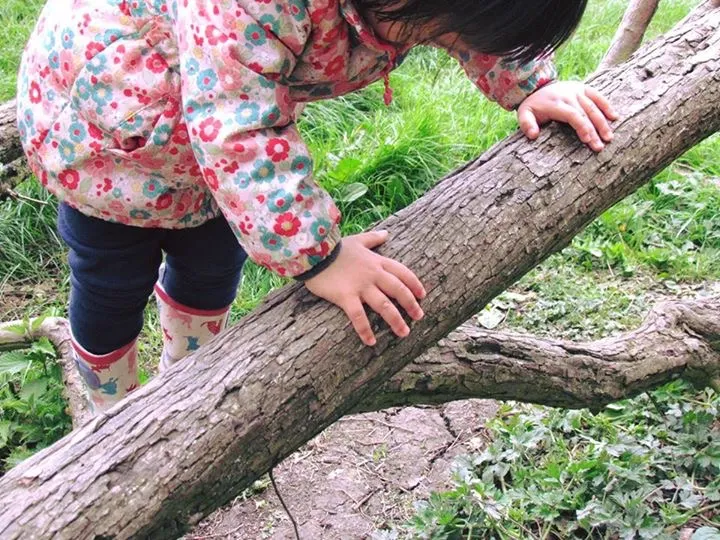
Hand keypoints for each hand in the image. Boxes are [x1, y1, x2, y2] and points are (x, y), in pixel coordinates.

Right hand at [304, 230, 425, 345]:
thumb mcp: (357, 240)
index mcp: (377, 261)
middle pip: (398, 290)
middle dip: (411, 304)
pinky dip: (365, 330)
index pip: (402, 273)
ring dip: (396, 320)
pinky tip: (371, 342)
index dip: (414, 284)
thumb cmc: (334, 247)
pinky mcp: (346, 296)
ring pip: (384, 305)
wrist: (313, 251)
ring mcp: (361, 286)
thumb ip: (373, 238)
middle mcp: (373, 274)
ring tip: (404, 332)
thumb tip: (386, 233)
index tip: (422, 295)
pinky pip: (359, 316)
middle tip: (419, 317)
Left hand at [517, 81, 618, 151]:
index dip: (582, 127)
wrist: (537, 86)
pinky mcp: (584, 88)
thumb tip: (533, 136)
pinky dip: (607, 106)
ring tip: (609, 137)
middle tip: (601, 146)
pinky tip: (614, 117)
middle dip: (595, 130)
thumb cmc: (533, 106)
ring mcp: (578, 91)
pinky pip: (598, 96)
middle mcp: (569, 95)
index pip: (573, 115)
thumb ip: (526, 124)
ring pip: (594, 106)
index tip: (588, 140)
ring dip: (603, 122)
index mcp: (556, 103)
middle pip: (586, 113)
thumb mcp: (524, 114)